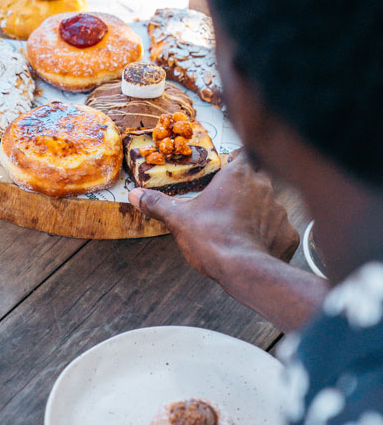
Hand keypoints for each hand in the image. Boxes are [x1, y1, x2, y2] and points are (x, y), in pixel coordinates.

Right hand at [129, 153, 298, 283]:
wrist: (244, 270)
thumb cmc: (213, 239)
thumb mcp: (178, 219)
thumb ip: (157, 204)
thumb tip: (135, 195)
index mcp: (237, 175)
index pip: (243, 154)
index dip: (236, 160)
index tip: (228, 167)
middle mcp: (263, 186)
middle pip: (257, 177)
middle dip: (245, 187)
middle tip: (227, 202)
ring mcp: (279, 210)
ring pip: (270, 203)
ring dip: (258, 211)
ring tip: (239, 227)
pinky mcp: (288, 233)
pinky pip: (279, 229)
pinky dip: (269, 235)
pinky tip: (254, 244)